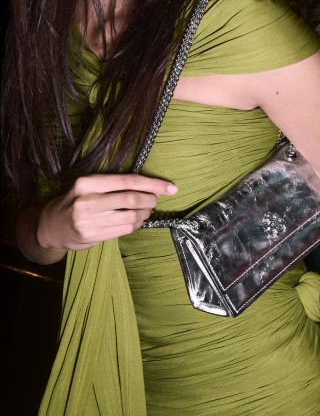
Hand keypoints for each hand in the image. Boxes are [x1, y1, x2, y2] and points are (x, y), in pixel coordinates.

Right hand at [36, 174, 176, 250]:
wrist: (50, 227)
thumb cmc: (76, 201)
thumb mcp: (88, 187)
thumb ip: (114, 185)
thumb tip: (151, 186)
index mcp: (87, 182)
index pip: (128, 181)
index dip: (153, 184)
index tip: (171, 188)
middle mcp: (87, 200)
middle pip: (132, 199)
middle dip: (150, 200)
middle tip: (154, 200)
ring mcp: (88, 220)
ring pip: (131, 216)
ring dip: (144, 214)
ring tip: (145, 211)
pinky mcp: (92, 236)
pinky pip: (125, 229)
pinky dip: (137, 224)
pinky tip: (136, 220)